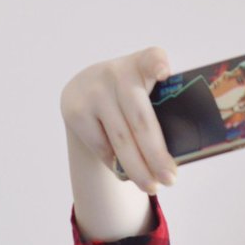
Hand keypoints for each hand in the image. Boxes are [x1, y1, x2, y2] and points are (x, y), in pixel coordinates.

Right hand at [61, 46, 176, 193]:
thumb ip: (160, 111)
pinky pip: (102, 146)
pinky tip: (127, 173)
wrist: (85, 89)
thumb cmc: (131, 98)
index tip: (163, 72)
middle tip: (170, 180)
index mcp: (143, 65)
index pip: (152, 58)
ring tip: (151, 187)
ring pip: (120, 140)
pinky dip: (117, 164)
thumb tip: (170, 162)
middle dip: (156, 155)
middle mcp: (116, 73)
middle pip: (140, 121)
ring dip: (138, 169)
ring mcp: (93, 91)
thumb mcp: (144, 92)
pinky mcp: (74, 110)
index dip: (157, 64)